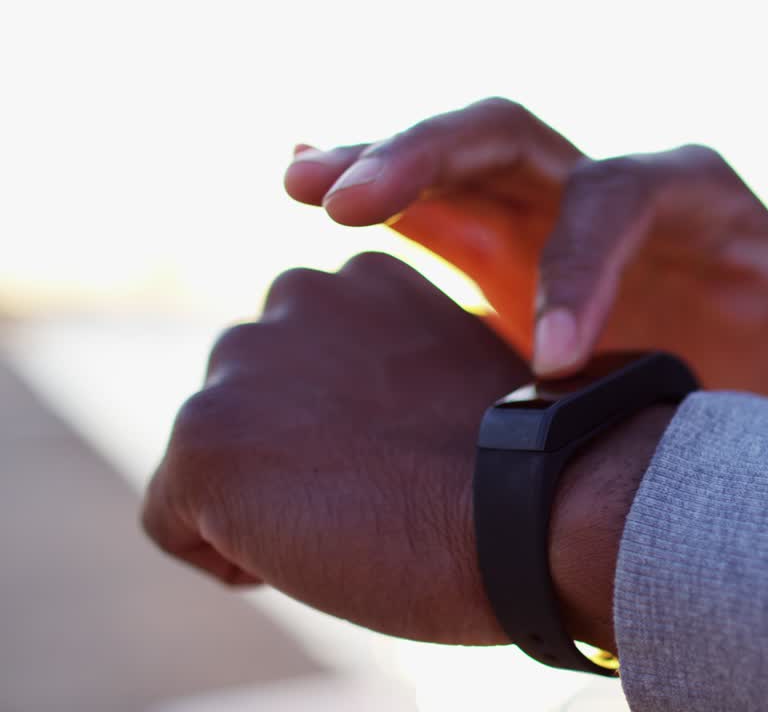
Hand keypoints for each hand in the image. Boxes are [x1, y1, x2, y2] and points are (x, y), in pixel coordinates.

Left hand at [143, 253, 541, 644]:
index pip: (306, 361)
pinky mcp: (204, 438)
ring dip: (262, 498)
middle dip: (291, 453)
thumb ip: (396, 366)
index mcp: (364, 277)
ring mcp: (243, 363)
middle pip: (251, 403)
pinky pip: (174, 523)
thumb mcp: (459, 380)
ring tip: (349, 522)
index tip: (406, 458)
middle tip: (375, 495)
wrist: (528, 512)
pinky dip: (229, 556)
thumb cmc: (517, 468)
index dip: (346, 429)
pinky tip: (307, 555)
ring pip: (214, 460)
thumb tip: (365, 408)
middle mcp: (293, 296)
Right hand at [284, 98, 767, 405]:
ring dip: (377, 161)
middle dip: (430, 157)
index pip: (613, 198)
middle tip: (349, 200)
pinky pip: (430, 208)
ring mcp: (545, 215)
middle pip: (509, 136)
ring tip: (301, 179)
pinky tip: (299, 172)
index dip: (577, 267)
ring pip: (453, 162)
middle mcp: (606, 186)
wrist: (746, 414)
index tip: (552, 363)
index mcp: (685, 192)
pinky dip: (372, 188)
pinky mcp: (503, 252)